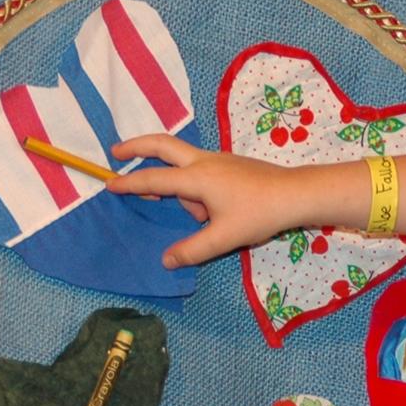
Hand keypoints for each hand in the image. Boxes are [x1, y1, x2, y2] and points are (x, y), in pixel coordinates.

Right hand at [108, 134, 318, 267]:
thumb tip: (166, 261)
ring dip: (173, 178)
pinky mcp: (229, 165)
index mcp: (197, 177)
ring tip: (192, 214)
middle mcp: (204, 161)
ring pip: (183, 160)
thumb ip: (193, 250)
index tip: (108, 184)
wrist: (296, 193)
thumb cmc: (260, 213)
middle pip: (162, 144)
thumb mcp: (224, 238)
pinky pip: (199, 168)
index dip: (129, 183)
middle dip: (136, 146)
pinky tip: (206, 210)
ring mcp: (218, 159)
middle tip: (116, 152)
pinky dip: (189, 181)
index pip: (154, 178)